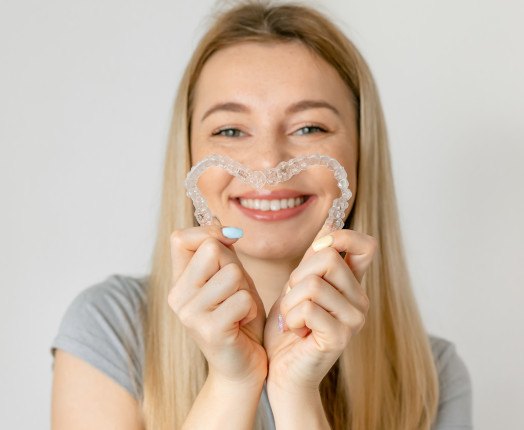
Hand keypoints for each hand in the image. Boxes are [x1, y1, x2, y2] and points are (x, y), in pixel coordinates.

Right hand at [168, 225, 266, 385]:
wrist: (243, 366)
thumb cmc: (239, 319)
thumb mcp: (231, 280)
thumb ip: (222, 253)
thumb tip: (218, 221)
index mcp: (179, 282)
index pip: (180, 238)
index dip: (208, 232)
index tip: (228, 242)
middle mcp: (177, 297)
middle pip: (212, 250)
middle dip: (235, 266)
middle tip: (236, 291)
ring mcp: (190, 314)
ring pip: (232, 274)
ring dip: (246, 291)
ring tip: (239, 310)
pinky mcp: (209, 330)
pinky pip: (242, 299)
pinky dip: (251, 309)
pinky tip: (242, 323)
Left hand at [264, 226, 377, 393]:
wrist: (281, 371)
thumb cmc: (289, 328)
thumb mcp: (298, 287)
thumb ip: (314, 260)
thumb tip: (330, 224)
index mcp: (352, 285)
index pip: (366, 246)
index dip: (341, 237)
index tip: (318, 248)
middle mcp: (359, 300)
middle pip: (328, 258)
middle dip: (297, 274)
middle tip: (293, 298)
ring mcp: (353, 320)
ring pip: (312, 284)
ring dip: (289, 301)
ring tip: (292, 318)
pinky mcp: (340, 337)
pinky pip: (307, 308)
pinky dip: (290, 318)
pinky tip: (294, 331)